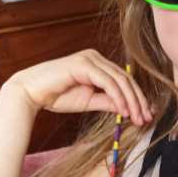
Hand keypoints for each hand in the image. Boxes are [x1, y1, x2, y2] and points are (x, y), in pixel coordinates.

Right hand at [6, 49, 154, 125]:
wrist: (31, 92)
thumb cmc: (57, 96)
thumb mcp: (89, 101)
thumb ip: (108, 102)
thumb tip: (127, 108)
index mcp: (98, 64)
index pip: (124, 80)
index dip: (137, 98)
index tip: (145, 115)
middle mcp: (96, 57)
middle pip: (126, 79)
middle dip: (138, 101)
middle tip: (146, 118)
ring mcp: (90, 58)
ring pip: (120, 80)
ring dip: (131, 101)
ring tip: (137, 118)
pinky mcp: (84, 64)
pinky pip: (107, 82)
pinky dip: (118, 97)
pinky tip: (123, 111)